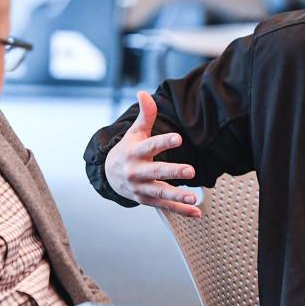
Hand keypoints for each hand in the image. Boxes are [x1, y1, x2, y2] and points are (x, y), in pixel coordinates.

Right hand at [105, 91, 200, 216]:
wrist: (108, 176)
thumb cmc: (127, 150)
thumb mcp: (134, 133)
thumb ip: (144, 115)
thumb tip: (144, 93)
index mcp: (134, 153)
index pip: (150, 146)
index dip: (164, 142)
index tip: (178, 138)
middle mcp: (136, 172)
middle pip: (156, 172)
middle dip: (173, 172)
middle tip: (190, 171)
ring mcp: (141, 189)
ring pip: (160, 194)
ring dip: (177, 197)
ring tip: (193, 198)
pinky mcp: (147, 201)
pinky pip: (165, 207)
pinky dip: (181, 211)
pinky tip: (196, 212)